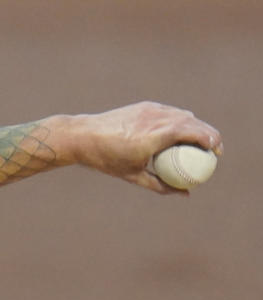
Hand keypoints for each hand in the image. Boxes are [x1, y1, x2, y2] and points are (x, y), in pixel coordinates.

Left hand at [53, 101, 222, 193]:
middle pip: (192, 122)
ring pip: (182, 115)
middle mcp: (155, 119)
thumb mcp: (133, 176)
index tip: (217, 152)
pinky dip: (180, 121)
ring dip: (196, 126)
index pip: (192, 132)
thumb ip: (161, 185)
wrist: (83, 135)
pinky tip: (181, 132)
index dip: (210, 139)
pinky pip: (170, 112)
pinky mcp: (144, 105)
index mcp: (154, 137)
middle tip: (214, 149)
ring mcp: (150, 110)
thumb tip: (185, 194)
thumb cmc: (107, 159)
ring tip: (200, 141)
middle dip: (209, 133)